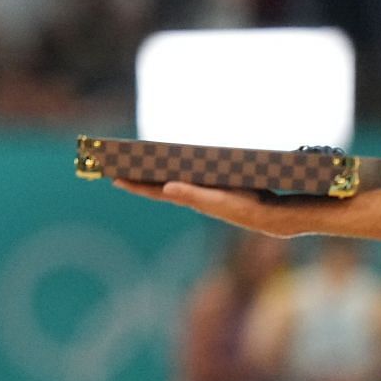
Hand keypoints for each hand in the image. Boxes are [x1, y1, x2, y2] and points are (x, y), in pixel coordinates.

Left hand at [114, 179, 301, 238]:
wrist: (268, 215)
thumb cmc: (242, 207)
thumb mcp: (216, 200)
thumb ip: (192, 194)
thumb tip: (166, 187)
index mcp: (186, 197)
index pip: (153, 190)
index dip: (133, 184)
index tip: (113, 177)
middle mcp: (189, 195)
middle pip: (156, 185)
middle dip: (137, 177)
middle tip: (115, 168)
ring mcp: (199, 193)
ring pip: (168, 181)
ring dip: (152, 174)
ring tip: (136, 165)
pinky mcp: (210, 188)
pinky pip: (184, 177)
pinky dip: (172, 172)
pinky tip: (170, 168)